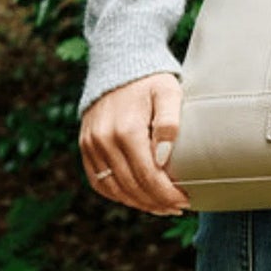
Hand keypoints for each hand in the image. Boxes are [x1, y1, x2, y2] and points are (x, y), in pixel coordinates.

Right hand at [78, 72, 189, 215]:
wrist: (120, 62)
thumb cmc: (152, 78)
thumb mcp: (169, 92)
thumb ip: (169, 123)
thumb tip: (164, 159)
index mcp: (126, 129)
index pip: (147, 175)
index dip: (166, 193)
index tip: (185, 201)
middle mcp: (104, 141)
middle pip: (131, 186)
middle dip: (155, 202)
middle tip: (177, 208)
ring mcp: (91, 145)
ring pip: (113, 188)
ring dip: (137, 202)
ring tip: (160, 207)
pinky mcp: (85, 146)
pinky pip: (98, 180)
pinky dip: (116, 194)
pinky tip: (136, 198)